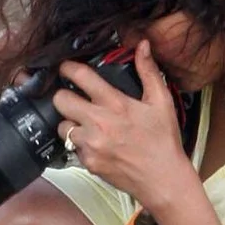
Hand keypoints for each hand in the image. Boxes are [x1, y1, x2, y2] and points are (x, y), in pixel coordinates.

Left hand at [54, 41, 194, 210]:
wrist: (163, 179)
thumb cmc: (163, 140)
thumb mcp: (161, 101)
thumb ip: (148, 71)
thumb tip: (142, 45)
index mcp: (114, 103)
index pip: (80, 76)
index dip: (68, 68)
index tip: (66, 67)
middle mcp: (98, 123)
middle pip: (60, 100)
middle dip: (64, 96)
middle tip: (74, 98)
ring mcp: (90, 144)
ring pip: (62, 126)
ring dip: (70, 122)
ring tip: (86, 124)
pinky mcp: (88, 162)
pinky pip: (72, 147)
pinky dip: (80, 144)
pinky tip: (96, 143)